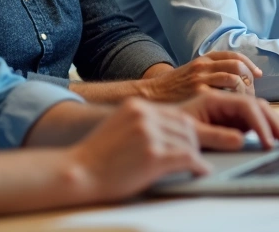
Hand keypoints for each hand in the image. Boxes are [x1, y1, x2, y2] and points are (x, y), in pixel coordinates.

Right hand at [66, 98, 209, 201]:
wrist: (79, 172)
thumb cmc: (96, 157)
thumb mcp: (118, 126)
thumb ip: (140, 123)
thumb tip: (165, 131)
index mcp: (136, 106)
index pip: (174, 113)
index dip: (186, 129)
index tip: (192, 140)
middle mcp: (144, 115)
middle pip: (185, 125)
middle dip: (194, 141)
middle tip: (197, 155)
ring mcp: (149, 134)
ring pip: (189, 142)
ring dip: (195, 155)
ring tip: (197, 165)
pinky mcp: (154, 155)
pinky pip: (188, 158)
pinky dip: (198, 166)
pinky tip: (200, 171)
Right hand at [142, 52, 262, 100]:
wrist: (149, 96)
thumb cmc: (172, 90)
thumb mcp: (191, 74)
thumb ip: (211, 74)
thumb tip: (237, 82)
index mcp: (203, 60)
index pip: (234, 56)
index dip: (249, 65)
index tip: (257, 75)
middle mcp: (203, 67)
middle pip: (237, 67)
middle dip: (249, 80)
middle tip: (252, 94)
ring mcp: (201, 79)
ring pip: (234, 80)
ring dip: (245, 91)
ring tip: (246, 104)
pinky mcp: (198, 93)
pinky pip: (224, 95)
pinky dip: (234, 102)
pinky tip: (235, 111)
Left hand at [176, 89, 278, 150]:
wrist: (156, 121)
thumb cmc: (168, 127)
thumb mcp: (189, 133)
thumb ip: (215, 135)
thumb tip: (241, 140)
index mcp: (213, 97)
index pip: (246, 106)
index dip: (260, 124)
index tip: (269, 143)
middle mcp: (223, 98)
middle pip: (257, 104)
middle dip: (275, 122)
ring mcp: (227, 106)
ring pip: (258, 108)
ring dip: (275, 122)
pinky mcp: (229, 116)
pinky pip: (253, 115)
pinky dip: (267, 123)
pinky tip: (278, 132)